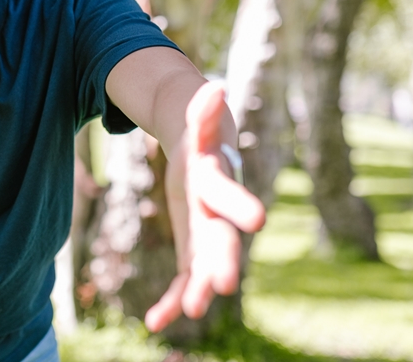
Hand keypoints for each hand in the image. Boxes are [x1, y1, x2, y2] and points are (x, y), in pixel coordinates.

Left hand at [145, 81, 264, 330]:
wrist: (205, 156)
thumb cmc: (201, 140)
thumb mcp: (199, 125)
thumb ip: (202, 112)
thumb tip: (213, 89)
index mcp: (217, 183)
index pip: (228, 194)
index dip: (239, 205)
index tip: (258, 221)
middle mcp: (217, 214)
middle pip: (222, 240)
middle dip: (224, 262)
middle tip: (225, 287)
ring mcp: (207, 236)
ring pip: (202, 268)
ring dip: (196, 291)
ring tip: (191, 313)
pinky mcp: (193, 251)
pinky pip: (182, 280)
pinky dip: (171, 301)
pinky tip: (154, 323)